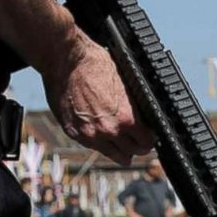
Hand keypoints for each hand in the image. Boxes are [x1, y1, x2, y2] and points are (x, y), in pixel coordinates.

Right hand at [43, 37, 152, 161]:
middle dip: (137, 147)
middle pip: (132, 153)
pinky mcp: (73, 132)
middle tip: (138, 141)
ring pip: (114, 156)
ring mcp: (89, 134)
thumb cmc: (94, 64)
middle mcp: (108, 130)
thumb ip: (134, 107)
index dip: (150, 139)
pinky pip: (94, 147)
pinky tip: (104, 135)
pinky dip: (101, 143)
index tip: (149, 137)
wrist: (66, 60)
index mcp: (125, 117)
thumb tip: (145, 118)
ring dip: (121, 151)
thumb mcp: (125, 83)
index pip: (147, 143)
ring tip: (123, 145)